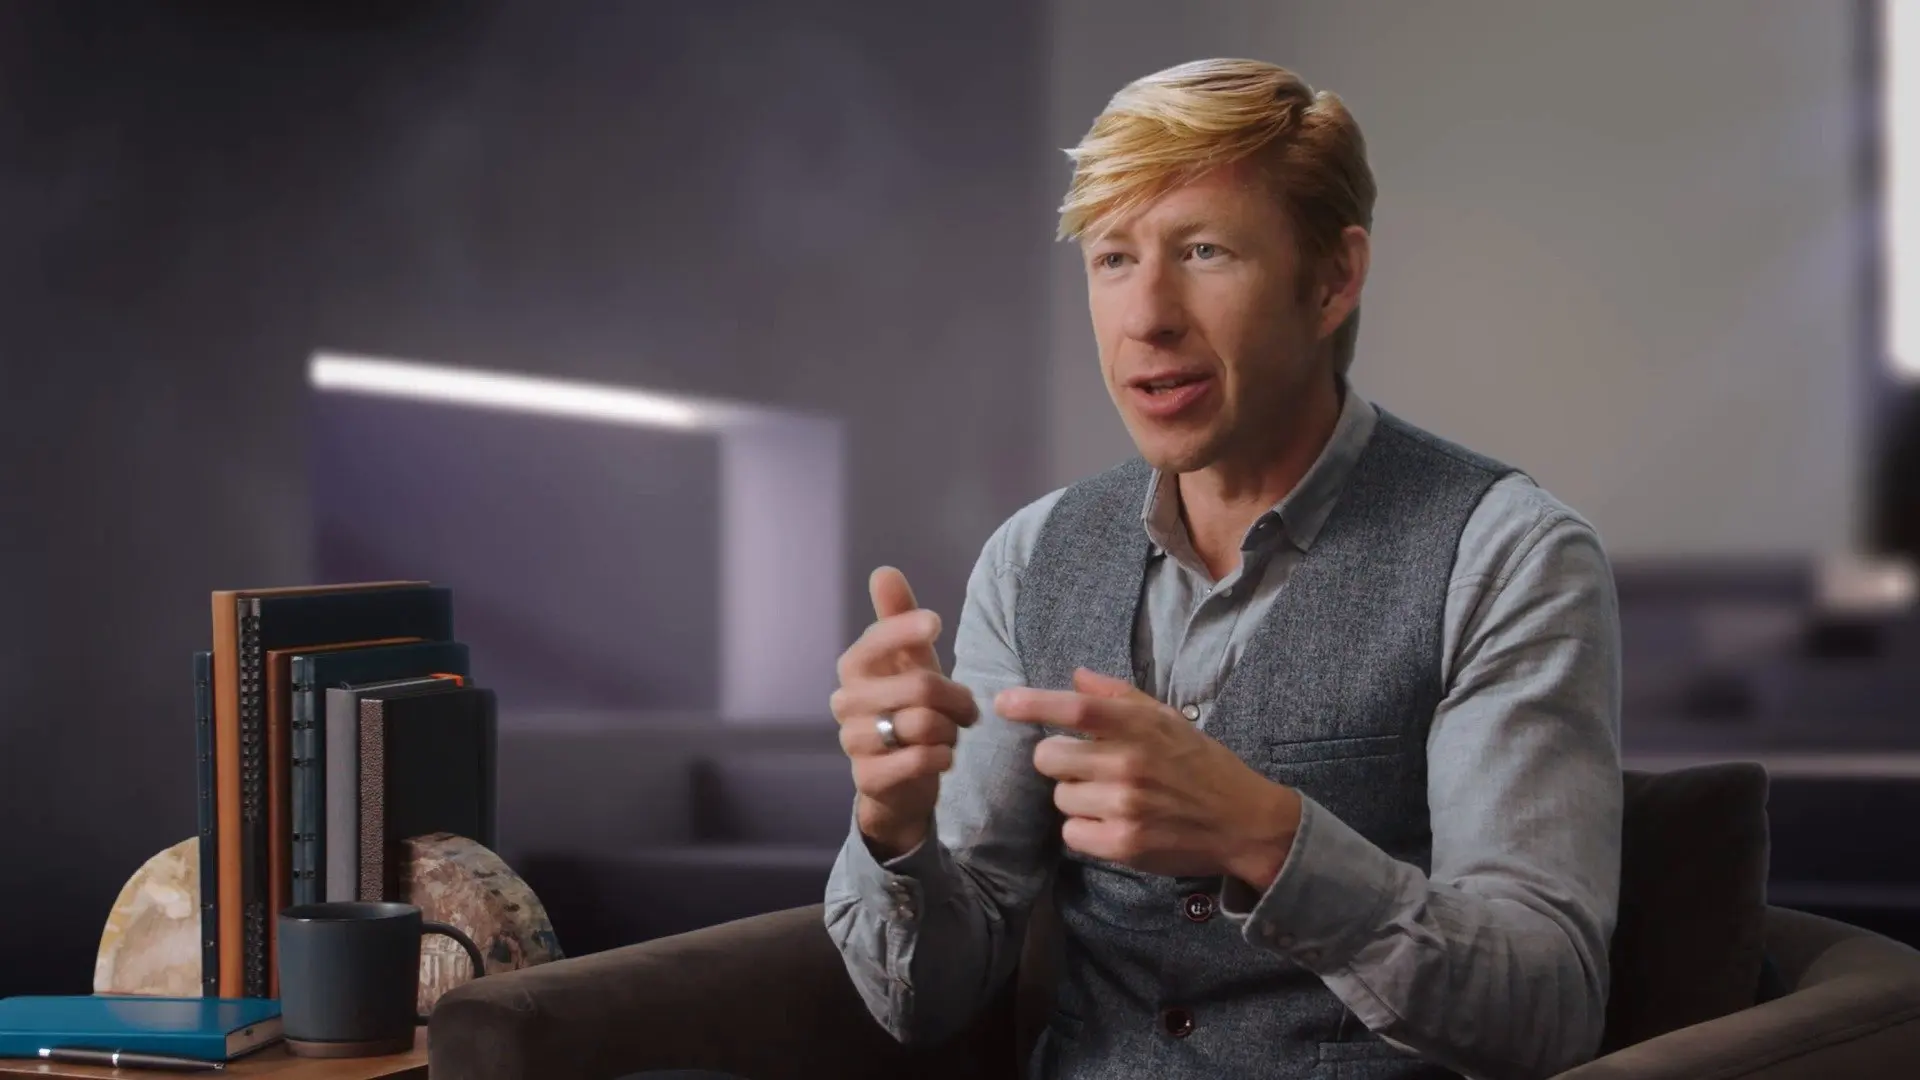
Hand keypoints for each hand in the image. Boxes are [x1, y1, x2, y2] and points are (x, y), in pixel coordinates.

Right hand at [831, 566, 980, 857]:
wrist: (899, 778)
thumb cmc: (907, 708)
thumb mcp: (910, 661)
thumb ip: (898, 617)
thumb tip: (884, 570)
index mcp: (854, 666)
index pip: (878, 638)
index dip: (906, 628)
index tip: (936, 623)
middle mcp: (845, 701)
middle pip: (919, 686)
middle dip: (957, 698)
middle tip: (968, 710)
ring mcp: (853, 741)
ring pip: (922, 724)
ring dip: (950, 731)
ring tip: (950, 734)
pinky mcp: (868, 778)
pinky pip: (919, 760)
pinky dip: (942, 757)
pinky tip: (942, 756)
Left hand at [996, 668, 1300, 886]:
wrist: (1243, 822)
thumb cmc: (1201, 765)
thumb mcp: (1168, 719)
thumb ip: (1119, 695)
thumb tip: (1075, 676)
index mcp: (1139, 726)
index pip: (1075, 707)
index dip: (1033, 703)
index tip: (1002, 703)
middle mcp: (1129, 763)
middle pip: (1048, 757)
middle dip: (1059, 761)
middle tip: (1087, 767)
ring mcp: (1124, 805)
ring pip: (1059, 797)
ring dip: (1075, 798)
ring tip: (1111, 798)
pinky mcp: (1123, 844)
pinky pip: (1071, 833)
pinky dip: (1084, 830)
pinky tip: (1113, 824)